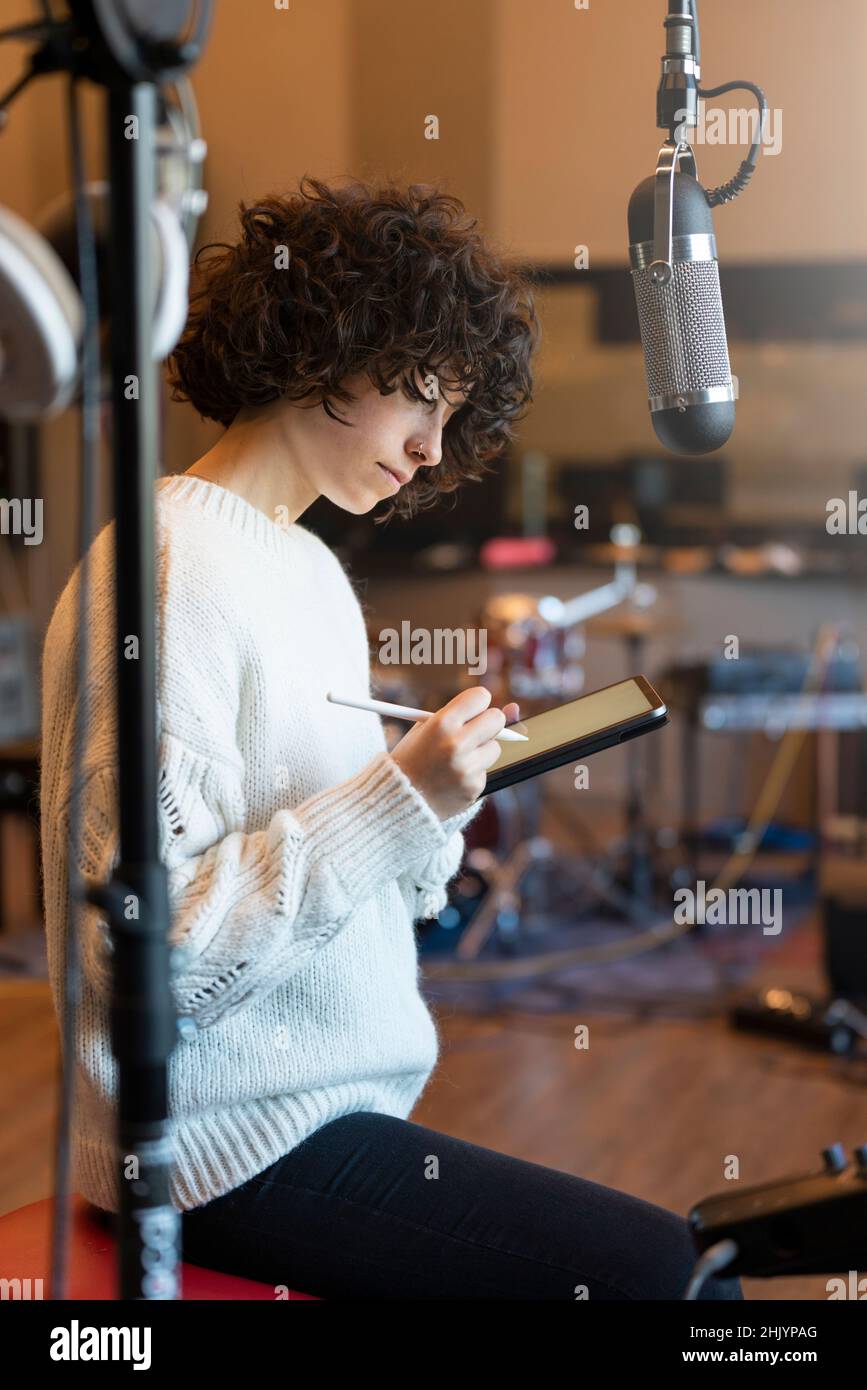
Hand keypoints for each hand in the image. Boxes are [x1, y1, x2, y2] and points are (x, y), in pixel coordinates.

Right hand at [390, 687, 520, 819]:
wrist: (399, 798)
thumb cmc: (414, 757)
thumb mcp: (429, 728)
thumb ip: (465, 715)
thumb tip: (515, 709)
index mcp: (441, 723)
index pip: (481, 697)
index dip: (477, 704)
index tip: (472, 710)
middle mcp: (456, 744)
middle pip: (497, 719)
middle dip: (488, 723)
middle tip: (473, 731)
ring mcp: (467, 767)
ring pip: (495, 747)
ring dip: (481, 750)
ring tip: (455, 759)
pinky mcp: (474, 787)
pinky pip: (485, 770)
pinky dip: (474, 771)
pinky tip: (452, 776)